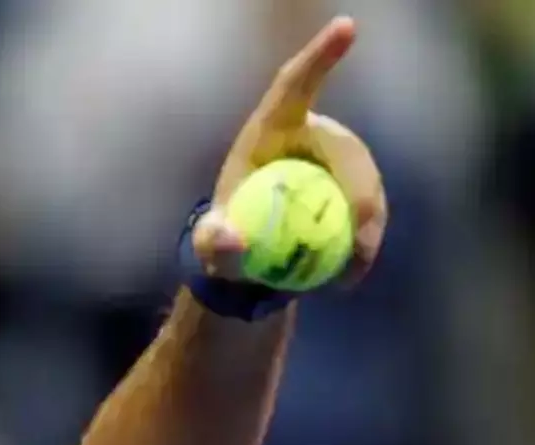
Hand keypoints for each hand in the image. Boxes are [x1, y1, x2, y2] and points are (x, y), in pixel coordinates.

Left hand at [193, 16, 387, 286]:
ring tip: (347, 274)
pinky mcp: (352, 188)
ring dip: (368, 227)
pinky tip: (347, 278)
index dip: (320, 56)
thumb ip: (214, 245)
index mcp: (269, 131)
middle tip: (359, 243)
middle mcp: (309, 136)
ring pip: (368, 183)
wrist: (247, 264)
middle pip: (347, 150)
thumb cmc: (223, 246)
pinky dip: (366, 243)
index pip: (295, 86)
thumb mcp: (212, 250)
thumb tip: (228, 238)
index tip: (347, 26)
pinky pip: (371, 209)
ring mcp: (335, 162)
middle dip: (363, 192)